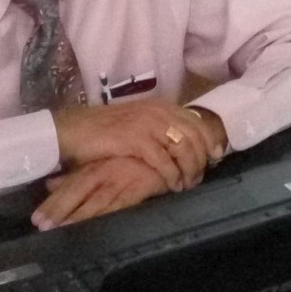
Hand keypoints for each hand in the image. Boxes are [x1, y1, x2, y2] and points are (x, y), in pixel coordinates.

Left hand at [32, 156, 168, 230]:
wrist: (165, 149)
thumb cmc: (130, 159)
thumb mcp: (99, 164)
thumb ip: (75, 175)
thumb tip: (48, 184)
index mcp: (93, 167)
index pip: (68, 186)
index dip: (52, 203)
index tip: (36, 220)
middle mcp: (103, 173)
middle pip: (77, 192)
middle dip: (59, 209)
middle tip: (41, 226)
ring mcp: (119, 180)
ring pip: (95, 201)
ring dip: (78, 217)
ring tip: (61, 231)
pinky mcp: (136, 188)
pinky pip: (119, 204)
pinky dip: (107, 216)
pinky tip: (97, 228)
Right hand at [52, 98, 218, 193]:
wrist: (73, 130)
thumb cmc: (104, 131)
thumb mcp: (137, 124)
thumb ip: (159, 129)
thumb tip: (183, 146)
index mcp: (160, 106)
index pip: (196, 121)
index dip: (210, 140)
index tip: (217, 157)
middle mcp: (157, 111)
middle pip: (194, 136)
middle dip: (201, 159)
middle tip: (199, 178)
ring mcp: (146, 124)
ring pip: (183, 148)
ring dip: (189, 170)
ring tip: (187, 185)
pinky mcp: (135, 140)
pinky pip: (163, 160)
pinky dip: (171, 175)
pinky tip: (172, 185)